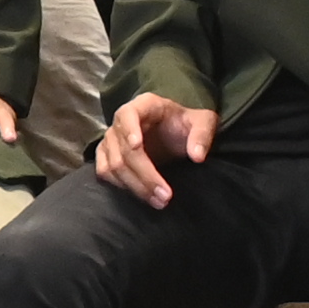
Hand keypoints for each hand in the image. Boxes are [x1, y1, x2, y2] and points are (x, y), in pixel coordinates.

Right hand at [94, 89, 215, 208]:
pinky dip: (122, 186)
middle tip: (165, 196)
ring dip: (135, 186)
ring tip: (160, 201)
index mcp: (144, 106)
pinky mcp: (107, 155)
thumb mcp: (203, 122)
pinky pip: (105, 172)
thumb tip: (197, 156)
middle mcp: (122, 121)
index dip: (129, 130)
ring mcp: (111, 139)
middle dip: (144, 175)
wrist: (172, 131)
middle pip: (123, 150)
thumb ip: (202, 135)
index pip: (128, 114)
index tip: (137, 146)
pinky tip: (142, 196)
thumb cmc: (185, 124)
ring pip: (113, 165)